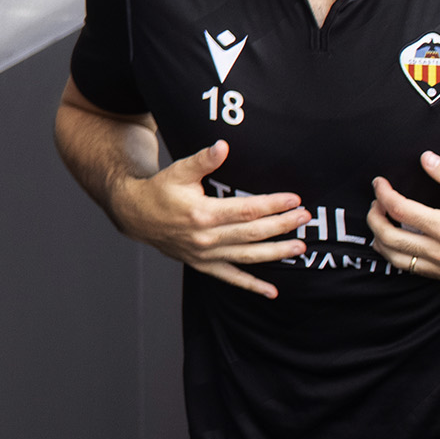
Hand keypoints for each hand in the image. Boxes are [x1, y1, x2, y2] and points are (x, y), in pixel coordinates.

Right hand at [101, 140, 308, 295]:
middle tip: (304, 218)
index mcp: (202, 213)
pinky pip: (231, 278)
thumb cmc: (159, 191)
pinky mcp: (202, 264)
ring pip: (248, 256)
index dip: (273, 205)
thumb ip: (203, 160)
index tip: (294, 199)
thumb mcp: (178, 171)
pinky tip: (272, 292)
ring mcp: (205, 254)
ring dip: (276, 253)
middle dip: (282, 225)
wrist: (135, 214)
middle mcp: (206, 237)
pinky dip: (252, 286)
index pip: (247, 210)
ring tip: (300, 247)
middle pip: (253, 233)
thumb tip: (222, 146)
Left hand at [369, 154, 439, 287]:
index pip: (400, 209)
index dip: (383, 193)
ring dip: (380, 239)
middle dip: (373, 217)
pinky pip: (411, 269)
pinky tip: (399, 241)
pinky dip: (397, 254)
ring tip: (382, 221)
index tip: (379, 183)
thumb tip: (426, 158)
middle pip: (388, 237)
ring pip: (395, 258)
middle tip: (376, 202)